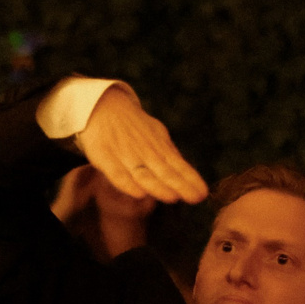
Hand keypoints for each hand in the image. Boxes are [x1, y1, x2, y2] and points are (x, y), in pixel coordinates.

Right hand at [76, 87, 208, 203]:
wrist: (102, 105)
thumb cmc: (134, 127)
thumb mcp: (156, 135)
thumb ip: (170, 155)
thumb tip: (189, 176)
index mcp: (159, 147)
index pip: (178, 166)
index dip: (190, 180)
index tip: (202, 194)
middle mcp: (144, 152)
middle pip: (163, 172)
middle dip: (180, 186)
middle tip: (195, 198)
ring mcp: (124, 154)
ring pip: (142, 174)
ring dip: (157, 187)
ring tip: (172, 198)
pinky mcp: (103, 156)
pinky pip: (116, 173)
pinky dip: (127, 184)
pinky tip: (139, 194)